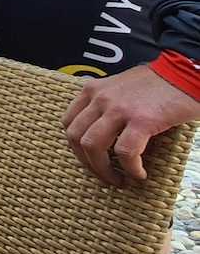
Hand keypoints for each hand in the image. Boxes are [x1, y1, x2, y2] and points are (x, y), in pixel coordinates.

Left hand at [64, 64, 199, 185]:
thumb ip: (106, 104)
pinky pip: (125, 151)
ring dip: (103, 170)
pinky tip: (139, 173)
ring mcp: (119, 108)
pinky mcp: (141, 120)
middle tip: (104, 175)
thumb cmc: (158, 83)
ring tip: (119, 180)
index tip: (90, 159)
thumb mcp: (120, 87)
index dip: (76, 147)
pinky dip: (130, 168)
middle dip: (87, 163)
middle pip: (76, 137)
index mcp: (93, 89)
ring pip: (93, 147)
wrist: (185, 74)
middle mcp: (100, 98)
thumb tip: (103, 133)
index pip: (68, 122)